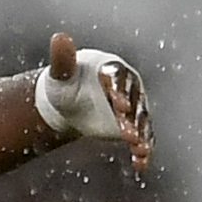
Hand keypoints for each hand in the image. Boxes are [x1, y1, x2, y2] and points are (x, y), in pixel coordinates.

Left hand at [36, 34, 152, 170]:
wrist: (68, 104)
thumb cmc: (64, 84)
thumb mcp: (61, 73)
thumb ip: (62, 59)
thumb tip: (59, 37)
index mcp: (111, 69)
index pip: (119, 77)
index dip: (120, 91)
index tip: (119, 105)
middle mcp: (128, 86)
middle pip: (134, 101)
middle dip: (132, 117)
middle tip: (127, 133)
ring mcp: (133, 106)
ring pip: (142, 121)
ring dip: (141, 135)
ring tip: (139, 149)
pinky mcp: (133, 125)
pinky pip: (142, 138)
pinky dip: (143, 150)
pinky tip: (141, 164)